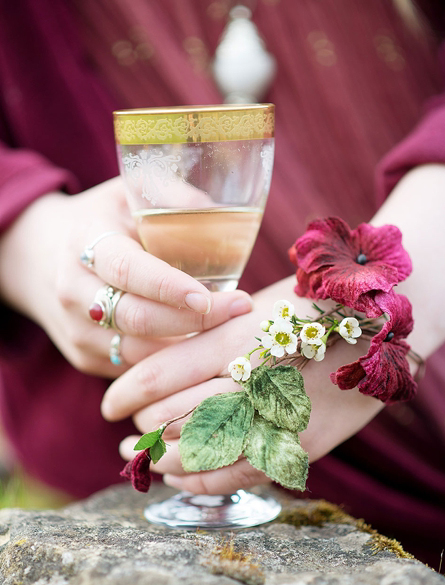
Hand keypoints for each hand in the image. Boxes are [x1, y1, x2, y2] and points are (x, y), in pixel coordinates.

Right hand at [0, 178, 252, 376]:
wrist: (40, 254)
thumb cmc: (107, 219)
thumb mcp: (130, 192)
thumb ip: (172, 196)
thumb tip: (216, 213)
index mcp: (85, 242)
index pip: (126, 269)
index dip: (166, 286)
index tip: (206, 296)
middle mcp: (73, 290)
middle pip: (137, 318)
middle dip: (194, 320)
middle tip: (241, 308)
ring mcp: (76, 329)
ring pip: (139, 351)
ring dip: (189, 345)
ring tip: (231, 327)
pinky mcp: (85, 357)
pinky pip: (136, 368)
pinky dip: (174, 362)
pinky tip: (206, 345)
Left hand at [102, 278, 383, 493]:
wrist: (388, 325)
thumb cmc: (319, 308)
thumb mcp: (260, 309)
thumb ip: (213, 338)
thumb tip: (158, 371)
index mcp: (239, 336)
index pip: (159, 376)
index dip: (125, 395)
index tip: (112, 405)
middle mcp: (255, 378)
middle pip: (171, 418)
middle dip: (143, 430)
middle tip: (131, 435)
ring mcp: (280, 416)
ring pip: (201, 452)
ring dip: (166, 460)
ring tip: (152, 458)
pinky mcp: (303, 444)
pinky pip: (240, 475)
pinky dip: (204, 480)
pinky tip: (186, 477)